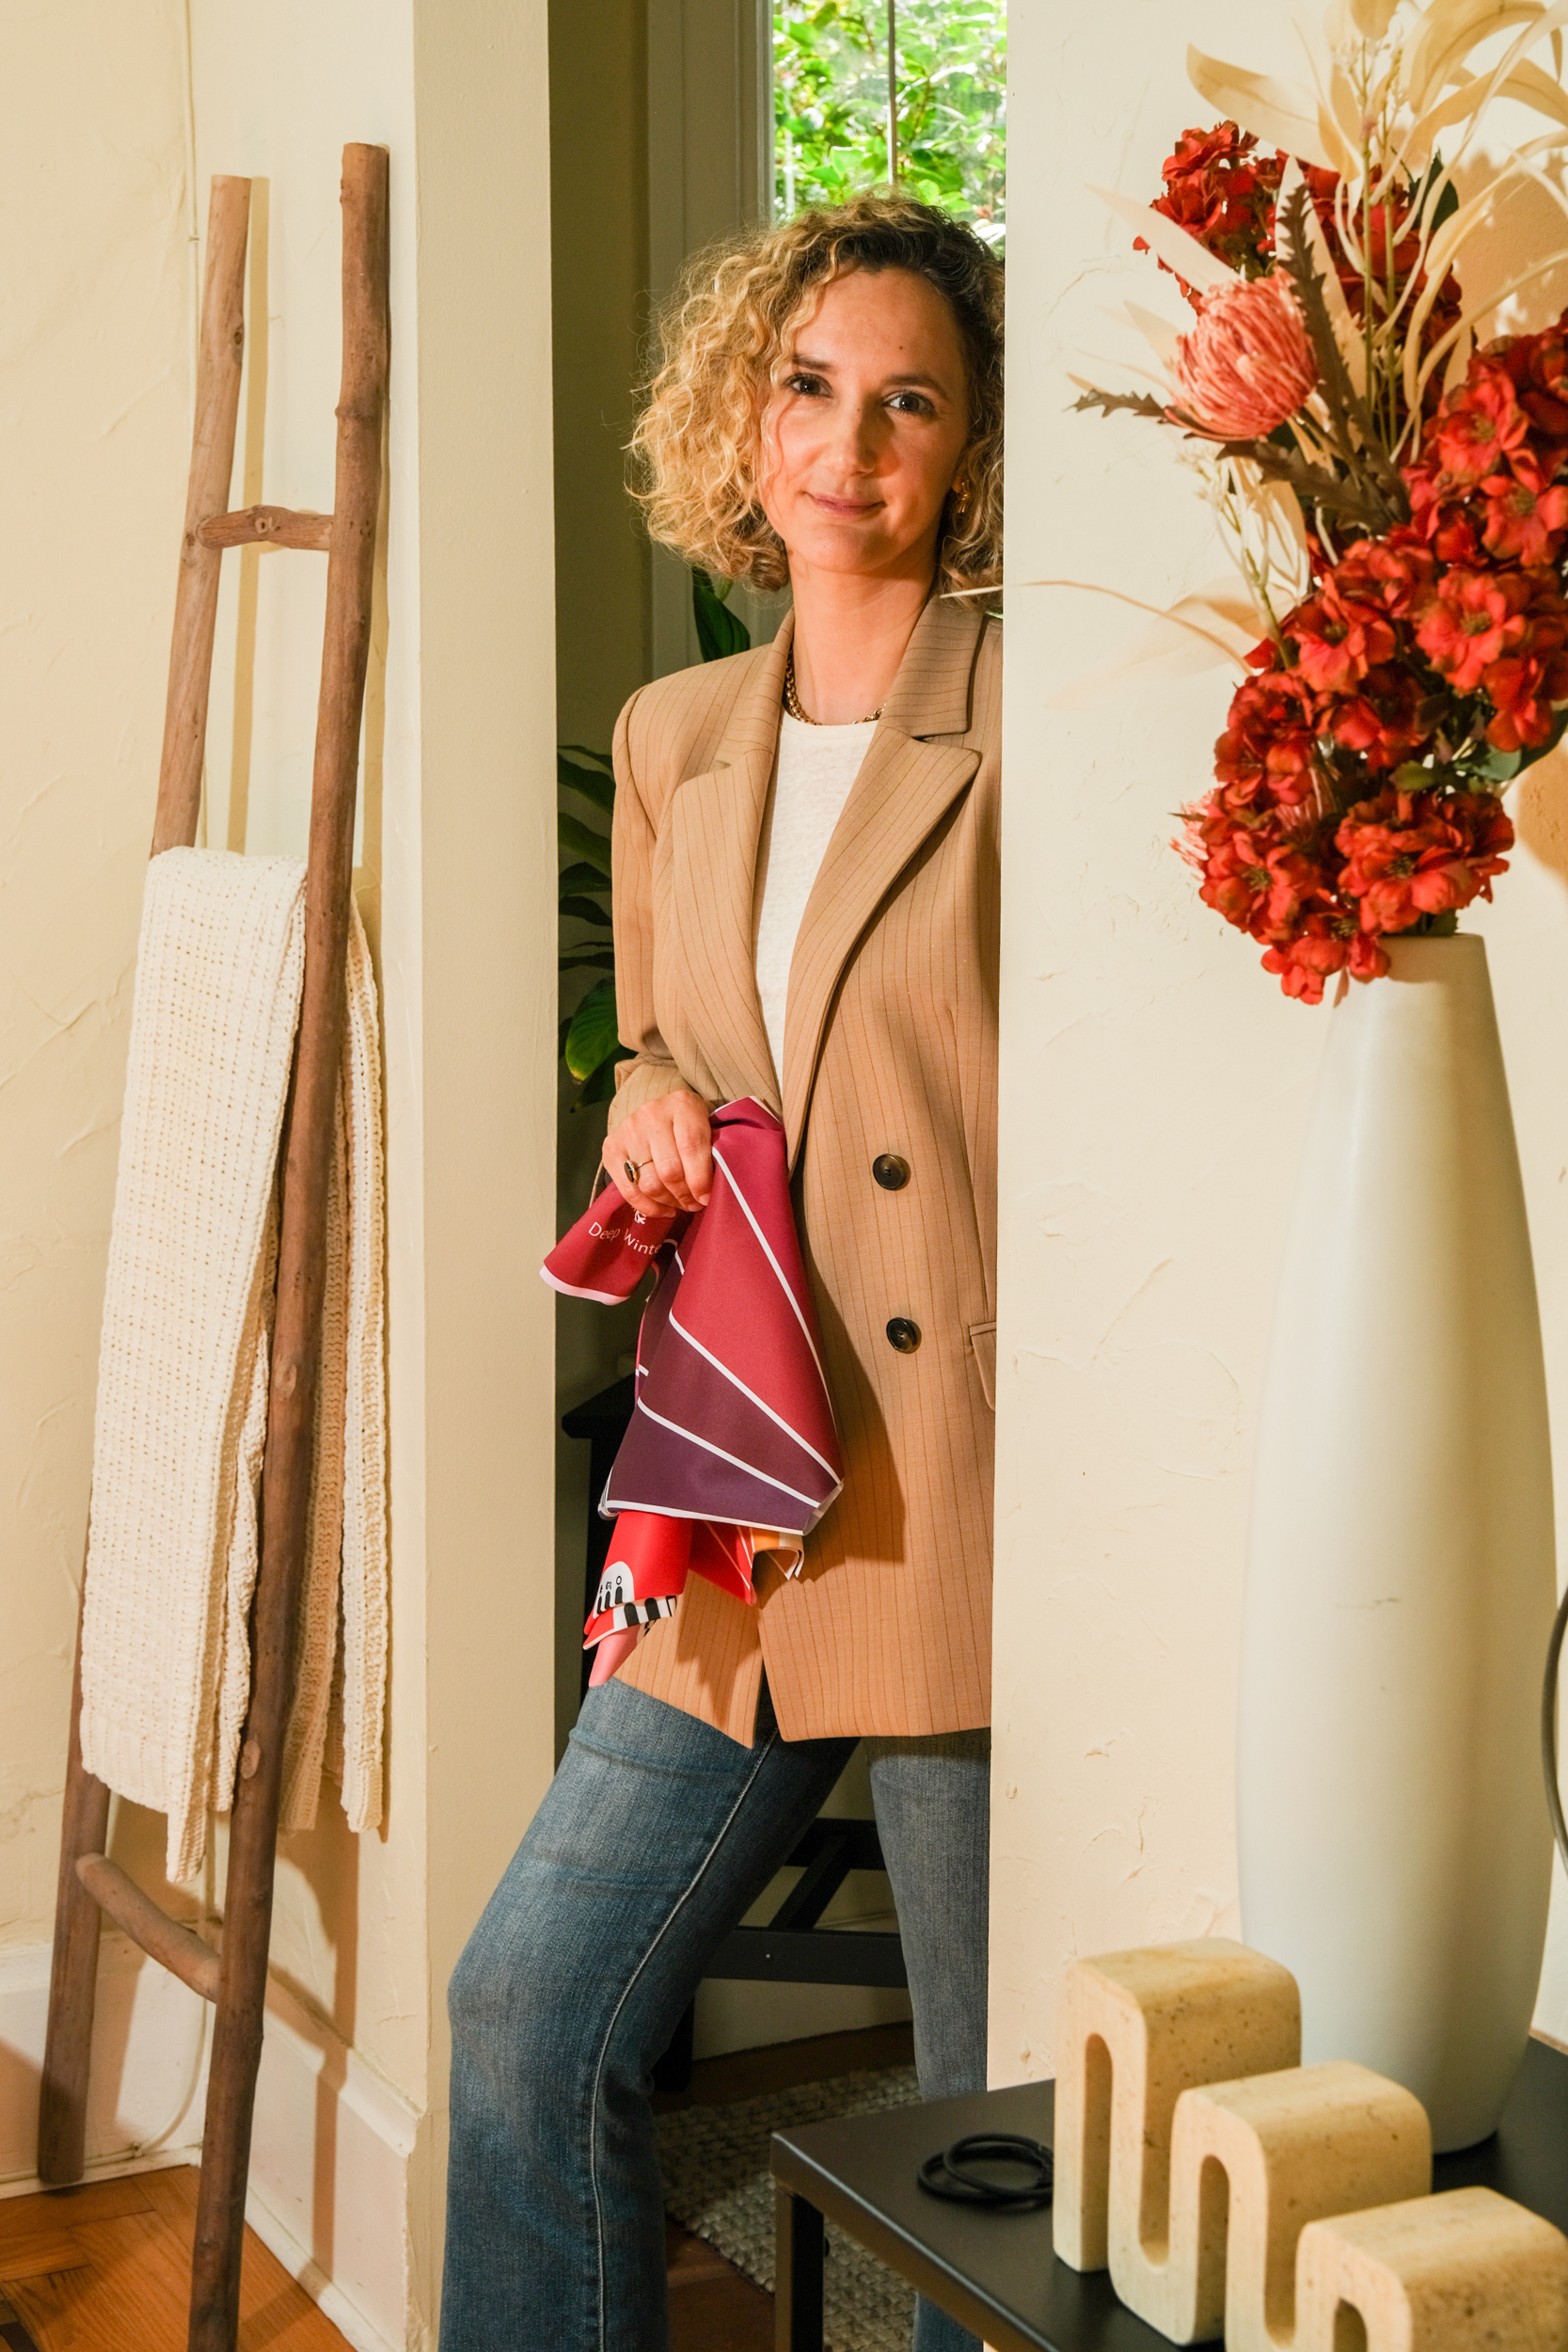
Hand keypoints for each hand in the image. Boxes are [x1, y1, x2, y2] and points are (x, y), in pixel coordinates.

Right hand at [604, 1089, 713, 1213]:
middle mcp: (652, 1113)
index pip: (691, 1148)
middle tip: (694, 1204)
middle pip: (669, 1170)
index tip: (707, 1197)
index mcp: (682, 1104)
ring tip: (680, 1204)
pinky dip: (649, 1207)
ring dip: (669, 1202)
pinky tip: (664, 1209)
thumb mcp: (707, 1127)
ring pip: (650, 1183)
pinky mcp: (611, 1147)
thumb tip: (710, 1193)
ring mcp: (628, 1130)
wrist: (657, 1112)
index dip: (701, 1180)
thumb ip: (713, 1151)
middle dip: (685, 1195)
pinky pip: (629, 1190)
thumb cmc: (690, 1125)